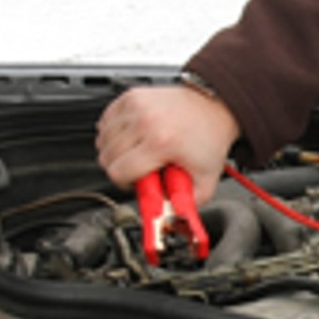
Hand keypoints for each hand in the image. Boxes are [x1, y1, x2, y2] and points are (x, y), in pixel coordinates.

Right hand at [95, 85, 240, 203]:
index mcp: (160, 142)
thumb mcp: (205, 180)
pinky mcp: (131, 96)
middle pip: (108, 157)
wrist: (216, 108)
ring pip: (103, 140)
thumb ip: (187, 206)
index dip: (126, 183)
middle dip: (121, 168)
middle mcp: (145, 121)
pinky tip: (132, 137)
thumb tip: (170, 222)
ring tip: (137, 152)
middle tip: (139, 168)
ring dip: (115, 151)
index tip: (138, 182)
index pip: (119, 172)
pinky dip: (113, 132)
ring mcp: (136, 106)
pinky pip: (105, 121)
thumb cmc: (209, 139)